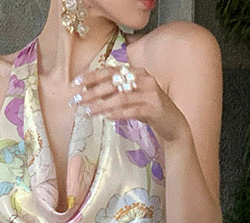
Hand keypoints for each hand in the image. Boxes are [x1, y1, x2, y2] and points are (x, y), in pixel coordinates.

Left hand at [71, 66, 188, 145]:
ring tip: (87, 112)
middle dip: (92, 92)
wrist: (173, 124)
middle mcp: (144, 78)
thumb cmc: (149, 110)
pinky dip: (118, 114)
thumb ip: (116, 92)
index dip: (93, 76)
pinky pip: (133, 110)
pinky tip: (107, 118)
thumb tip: (90, 92)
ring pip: (121, 97)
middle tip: (76, 101)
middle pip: (114, 83)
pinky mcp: (154, 108)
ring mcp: (150, 93)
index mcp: (137, 72)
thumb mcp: (132, 97)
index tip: (76, 83)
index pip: (111, 71)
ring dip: (101, 105)